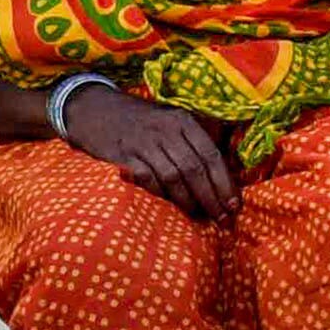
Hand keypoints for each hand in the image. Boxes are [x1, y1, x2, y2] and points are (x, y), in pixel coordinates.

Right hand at [63, 82, 237, 220]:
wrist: (94, 110)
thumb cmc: (139, 120)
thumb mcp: (170, 118)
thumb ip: (193, 140)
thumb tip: (222, 174)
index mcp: (182, 121)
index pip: (211, 155)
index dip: (225, 183)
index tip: (234, 205)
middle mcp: (165, 130)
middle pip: (195, 169)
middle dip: (212, 198)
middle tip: (222, 220)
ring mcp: (143, 143)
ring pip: (174, 178)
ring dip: (189, 202)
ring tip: (199, 217)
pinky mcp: (123, 156)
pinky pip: (149, 181)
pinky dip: (162, 197)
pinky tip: (170, 208)